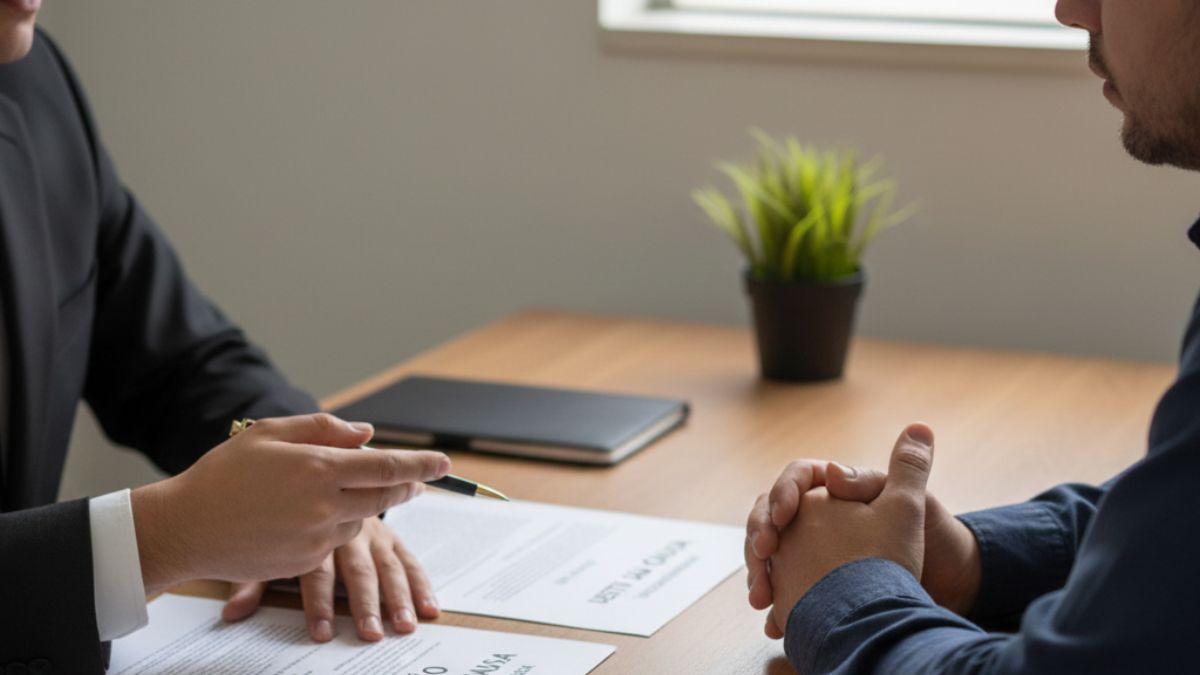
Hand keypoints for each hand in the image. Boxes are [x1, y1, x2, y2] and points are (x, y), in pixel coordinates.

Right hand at [131, 413, 450, 594]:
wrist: (185, 527)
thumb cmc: (224, 474)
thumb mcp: (271, 434)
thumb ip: (324, 429)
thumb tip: (366, 435)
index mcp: (319, 468)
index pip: (387, 466)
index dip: (420, 464)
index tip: (444, 461)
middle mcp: (324, 505)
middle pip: (384, 497)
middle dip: (404, 487)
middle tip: (414, 480)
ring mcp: (317, 537)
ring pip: (360, 520)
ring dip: (361, 506)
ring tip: (331, 493)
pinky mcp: (306, 562)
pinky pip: (335, 542)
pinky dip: (333, 528)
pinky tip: (304, 518)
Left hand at [222, 518, 439, 641]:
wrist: (298, 471)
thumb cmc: (271, 512)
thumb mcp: (255, 545)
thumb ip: (249, 579)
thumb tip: (233, 612)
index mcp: (311, 525)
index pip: (318, 568)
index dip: (321, 601)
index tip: (321, 632)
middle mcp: (345, 527)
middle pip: (357, 568)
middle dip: (364, 603)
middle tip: (368, 633)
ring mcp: (370, 530)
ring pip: (386, 564)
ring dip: (396, 597)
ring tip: (403, 626)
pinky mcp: (387, 536)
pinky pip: (407, 559)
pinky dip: (419, 582)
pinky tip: (429, 606)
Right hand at [766, 424, 935, 631]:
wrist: (949, 583)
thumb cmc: (935, 536)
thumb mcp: (912, 503)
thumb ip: (875, 479)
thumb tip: (832, 467)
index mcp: (840, 489)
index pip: (797, 478)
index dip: (783, 492)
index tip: (783, 515)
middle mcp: (821, 515)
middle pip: (772, 514)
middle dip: (760, 534)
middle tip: (763, 555)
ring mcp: (813, 549)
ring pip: (769, 553)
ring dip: (759, 571)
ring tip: (762, 596)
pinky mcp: (814, 581)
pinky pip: (783, 587)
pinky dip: (775, 603)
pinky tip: (775, 620)